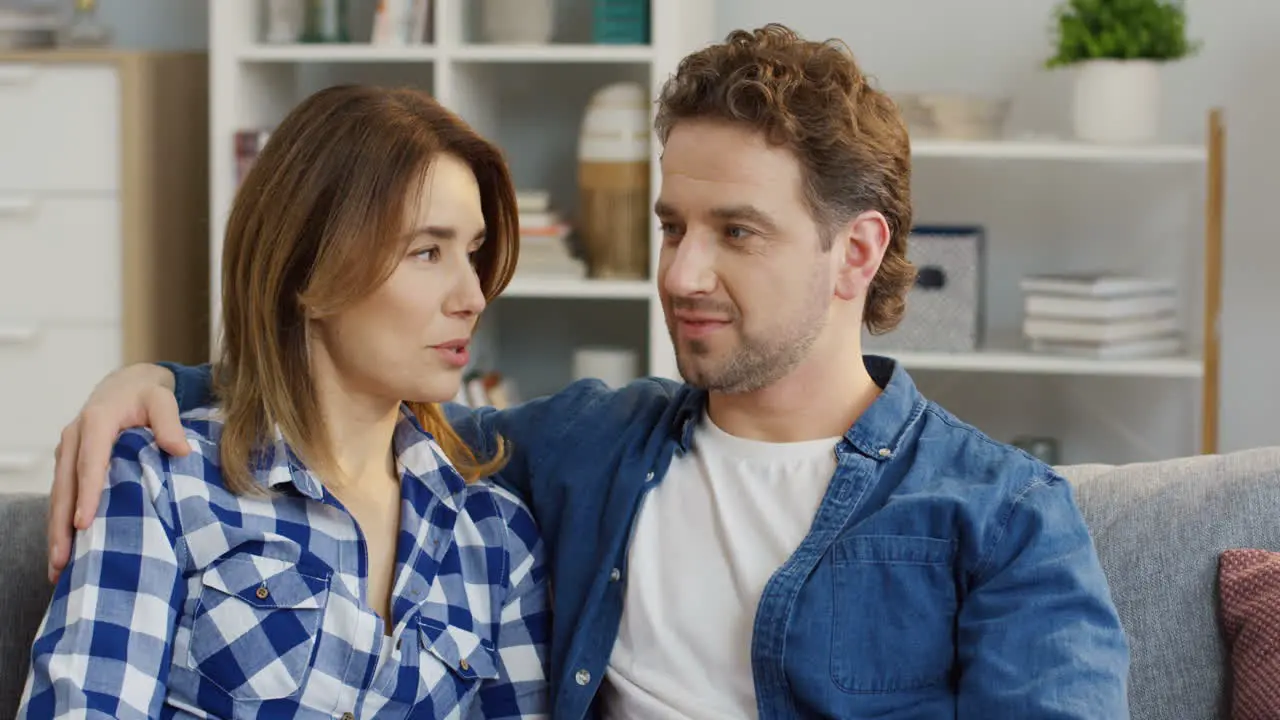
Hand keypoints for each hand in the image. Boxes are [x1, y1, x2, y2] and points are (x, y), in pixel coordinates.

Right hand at [47, 364, 186, 583]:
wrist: (127, 384)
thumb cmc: (147, 394)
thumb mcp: (163, 400)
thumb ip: (170, 422)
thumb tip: (180, 450)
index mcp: (96, 422)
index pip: (90, 463)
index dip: (86, 494)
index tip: (84, 524)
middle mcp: (74, 437)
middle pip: (65, 486)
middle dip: (61, 525)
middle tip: (62, 560)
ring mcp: (68, 451)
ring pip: (58, 495)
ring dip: (56, 530)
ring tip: (57, 568)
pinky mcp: (69, 462)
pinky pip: (63, 495)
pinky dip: (60, 522)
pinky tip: (65, 550)